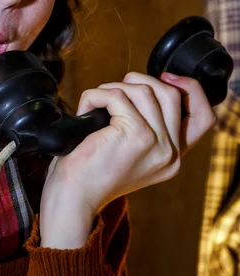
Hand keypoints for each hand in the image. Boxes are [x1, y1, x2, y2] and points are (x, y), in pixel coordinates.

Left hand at [39, 72, 215, 248]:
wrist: (72, 196)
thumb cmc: (91, 170)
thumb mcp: (130, 151)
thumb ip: (148, 126)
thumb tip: (144, 86)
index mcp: (173, 157)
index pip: (202, 117)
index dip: (190, 90)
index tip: (166, 78)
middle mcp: (171, 153)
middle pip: (171, 94)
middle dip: (139, 81)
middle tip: (114, 92)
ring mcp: (156, 144)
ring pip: (144, 90)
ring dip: (113, 88)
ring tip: (95, 103)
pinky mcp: (136, 135)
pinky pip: (117, 96)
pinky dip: (96, 95)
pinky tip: (85, 110)